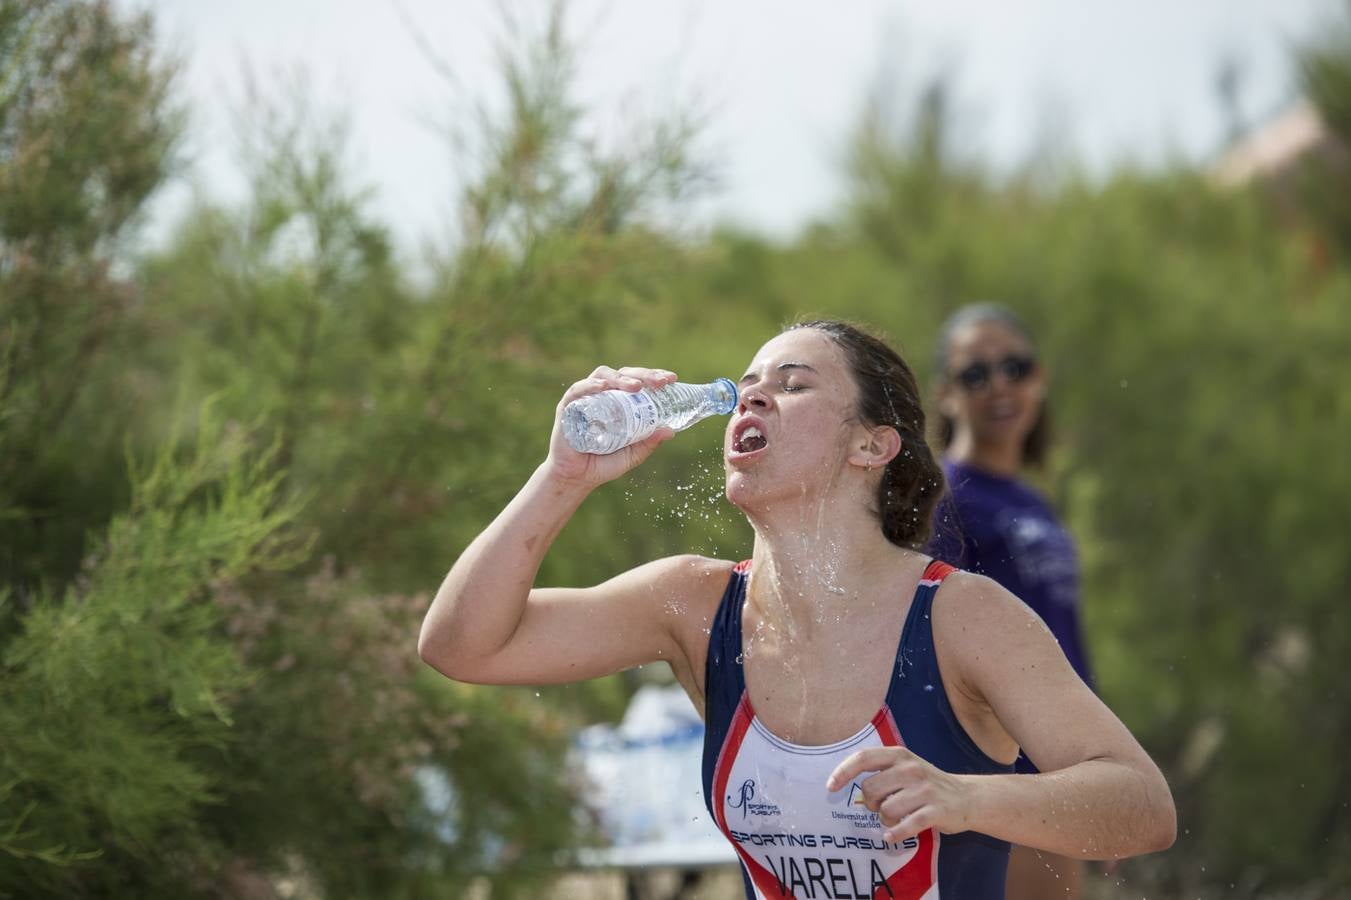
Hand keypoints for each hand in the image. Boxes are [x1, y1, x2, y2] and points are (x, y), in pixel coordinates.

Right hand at [544, 365, 679, 487]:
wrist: (576, 479)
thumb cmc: (603, 464)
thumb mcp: (632, 455)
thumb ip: (648, 443)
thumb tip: (671, 431)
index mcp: (620, 403)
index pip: (638, 381)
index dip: (654, 377)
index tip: (671, 379)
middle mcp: (604, 396)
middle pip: (624, 374)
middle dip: (643, 375)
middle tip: (659, 382)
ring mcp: (585, 399)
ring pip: (603, 376)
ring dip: (621, 378)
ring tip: (636, 386)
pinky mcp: (567, 406)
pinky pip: (578, 390)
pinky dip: (590, 385)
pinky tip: (603, 387)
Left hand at [826, 747, 973, 842]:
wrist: (967, 797)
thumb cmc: (927, 784)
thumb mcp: (905, 767)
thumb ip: (879, 771)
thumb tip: (842, 782)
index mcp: (900, 755)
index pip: (864, 757)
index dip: (843, 771)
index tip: (830, 787)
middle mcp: (911, 769)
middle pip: (870, 790)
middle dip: (870, 804)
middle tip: (881, 807)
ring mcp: (924, 790)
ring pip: (885, 810)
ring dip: (885, 820)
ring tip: (896, 819)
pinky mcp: (936, 811)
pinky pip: (906, 826)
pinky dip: (895, 834)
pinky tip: (891, 837)